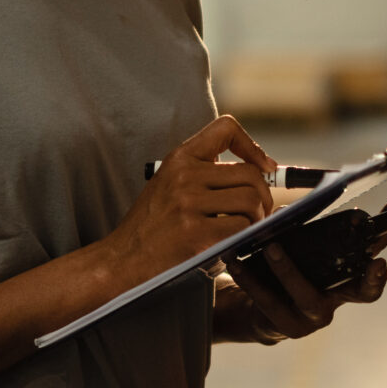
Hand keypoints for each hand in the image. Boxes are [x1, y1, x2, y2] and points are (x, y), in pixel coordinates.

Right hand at [97, 114, 276, 291]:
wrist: (123, 258)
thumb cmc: (152, 225)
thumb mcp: (170, 184)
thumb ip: (206, 174)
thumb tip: (263, 172)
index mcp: (179, 158)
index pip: (225, 128)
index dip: (252, 146)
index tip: (263, 167)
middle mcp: (184, 175)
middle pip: (250, 174)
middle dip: (263, 196)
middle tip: (257, 213)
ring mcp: (188, 202)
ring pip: (251, 200)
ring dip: (256, 218)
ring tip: (243, 229)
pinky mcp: (194, 232)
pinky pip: (242, 227)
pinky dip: (244, 237)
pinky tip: (229, 243)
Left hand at [221, 199, 386, 343]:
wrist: (254, 312)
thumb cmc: (281, 276)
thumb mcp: (295, 252)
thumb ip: (297, 233)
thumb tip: (285, 212)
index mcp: (344, 280)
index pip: (372, 263)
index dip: (384, 246)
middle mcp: (336, 301)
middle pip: (362, 292)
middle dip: (371, 278)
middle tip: (375, 262)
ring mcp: (313, 318)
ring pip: (306, 294)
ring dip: (289, 269)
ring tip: (271, 247)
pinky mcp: (286, 326)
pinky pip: (269, 301)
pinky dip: (250, 279)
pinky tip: (234, 260)